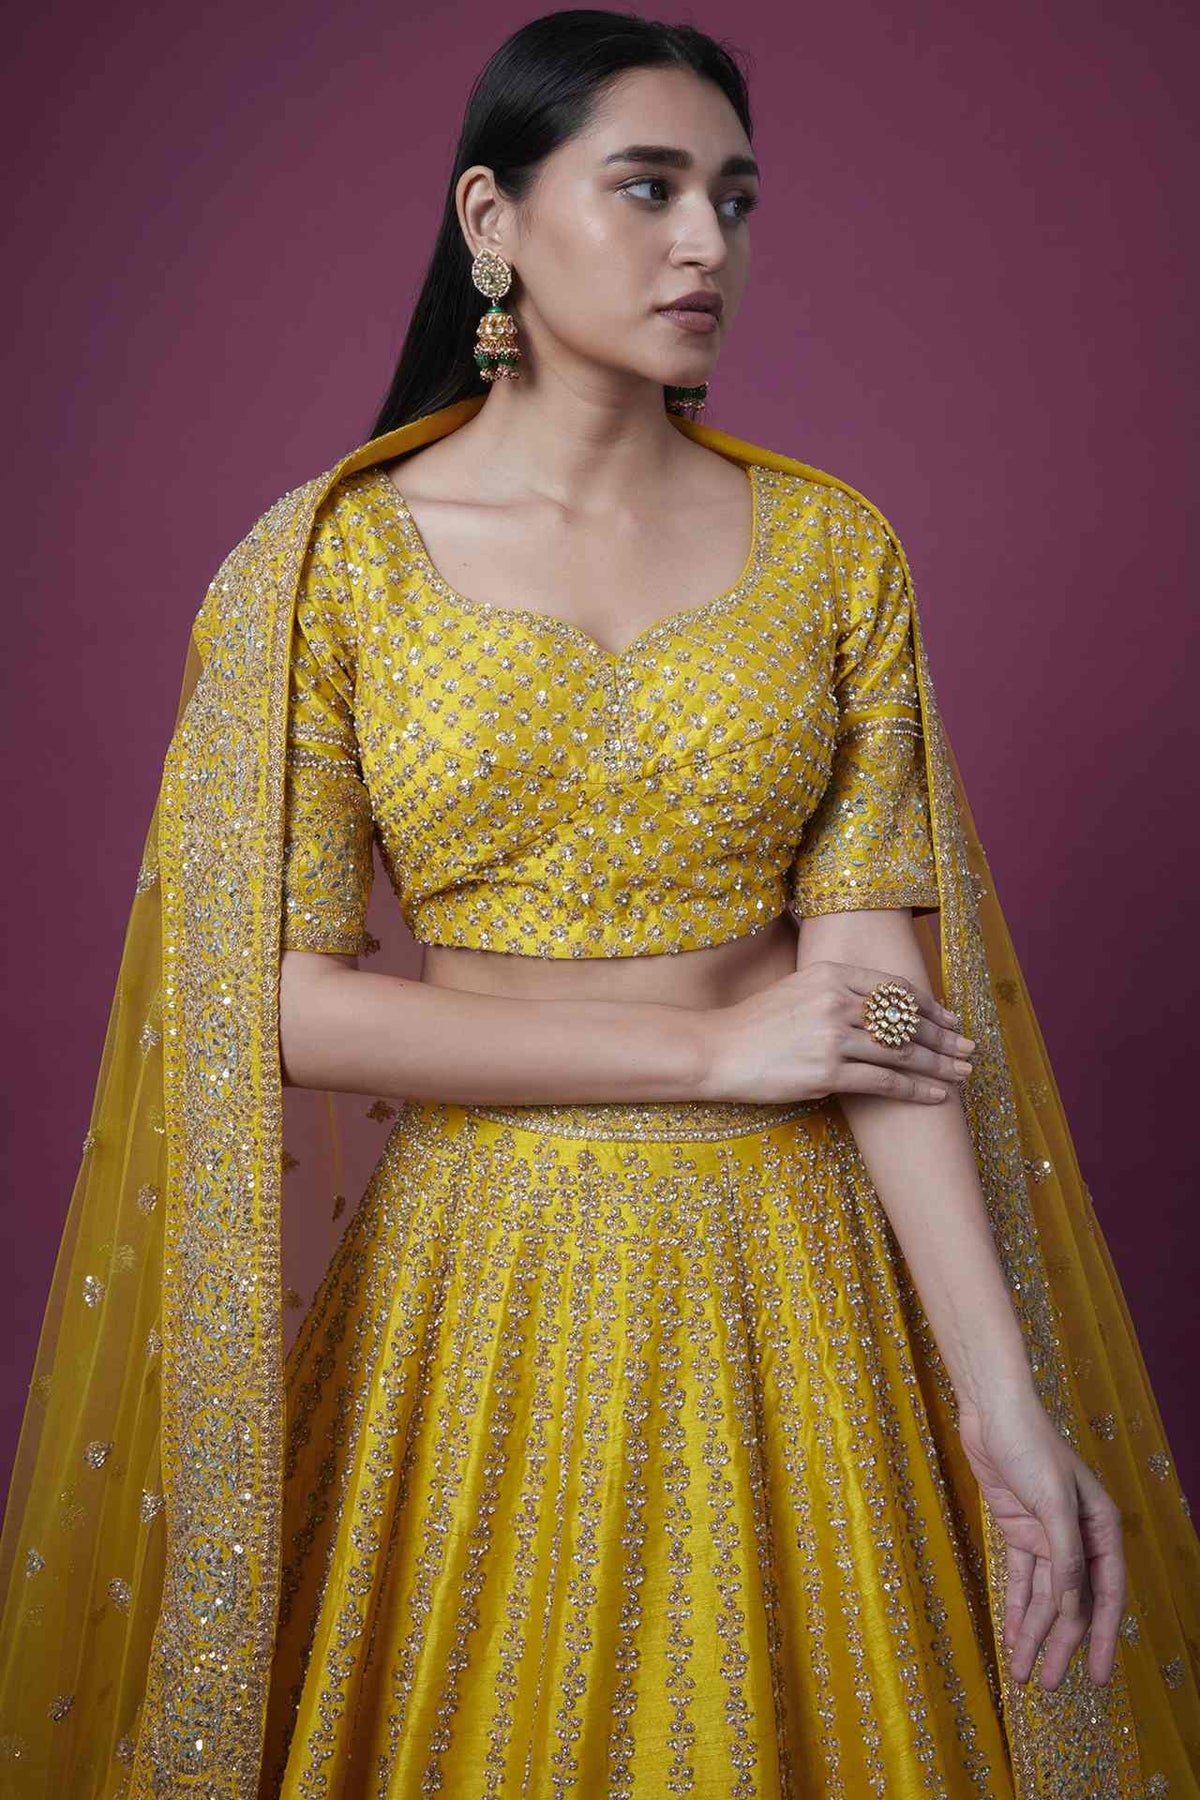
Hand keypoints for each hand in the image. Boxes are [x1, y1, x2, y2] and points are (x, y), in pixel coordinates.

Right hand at [698, 958, 975, 1104]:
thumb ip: (837, 990)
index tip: (949, 1019)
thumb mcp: (797, 989)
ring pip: (902, 1050)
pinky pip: (884, 1081)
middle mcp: (835, 1000)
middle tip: (968, 1048)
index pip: (895, 988)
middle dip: (943, 1036)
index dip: (929, 1005)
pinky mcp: (826, 1071)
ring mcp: (831, 1036)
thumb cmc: (756, 1023)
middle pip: (906, 1018)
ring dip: (939, 1065)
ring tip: (962, 1073)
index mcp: (830, 973)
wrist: (717, 1049)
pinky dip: (916, 1089)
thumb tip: (881, 1003)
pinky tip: (936, 1095)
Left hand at [956, 1389, 1124, 1688]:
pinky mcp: (1018, 1530)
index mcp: (1100, 1528)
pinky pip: (1020, 1579)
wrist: (992, 1411)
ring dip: (1034, 1634)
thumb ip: (1065, 1554)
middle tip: (1050, 1686)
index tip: (1097, 1676)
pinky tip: (1012, 1637)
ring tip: (1022, 1674)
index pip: (1106, 1594)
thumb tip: (1074, 1604)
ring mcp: (1046, 1535)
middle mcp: (1077, 1536)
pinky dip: (1016, 1608)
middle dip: (1061, 1645)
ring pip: (1044, 1596)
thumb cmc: (1030, 1446)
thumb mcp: (1051, 1501)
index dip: (1101, 1637)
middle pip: (1073, 1602)